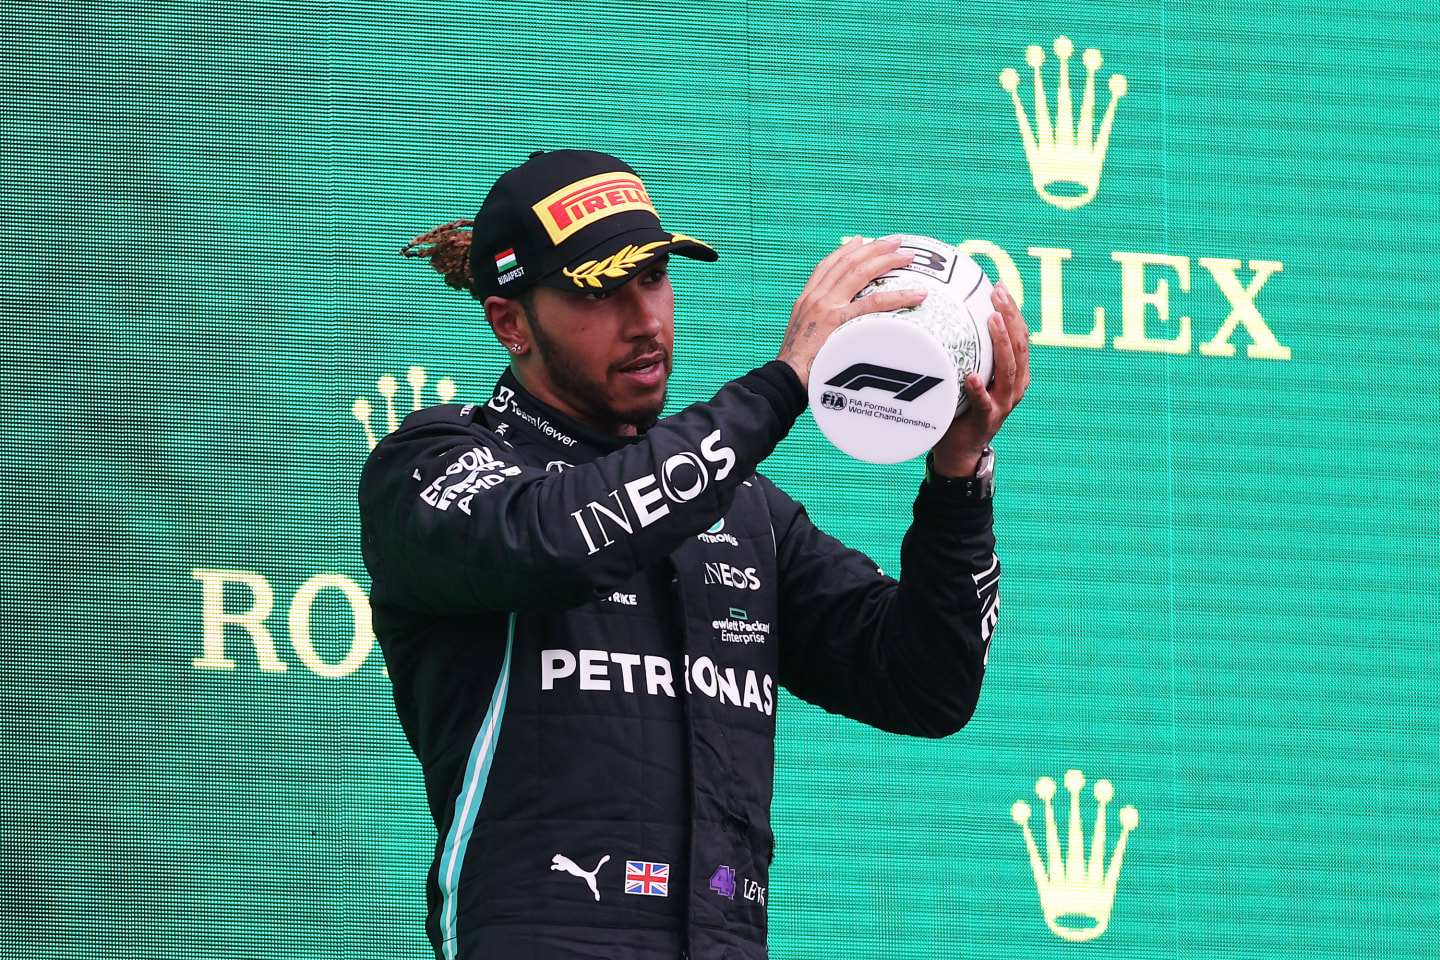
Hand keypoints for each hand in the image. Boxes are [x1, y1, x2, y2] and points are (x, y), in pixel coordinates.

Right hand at [778, 236, 927, 389]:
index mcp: (806, 299)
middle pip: (847, 262)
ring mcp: (827, 307)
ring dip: (886, 261)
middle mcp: (816, 298)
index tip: (861, 240)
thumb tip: (832, 326)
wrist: (784, 379)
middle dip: (873, 248)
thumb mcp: (801, 335)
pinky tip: (915, 294)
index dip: (846, 251)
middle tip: (895, 241)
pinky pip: (874, 304)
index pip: (827, 266)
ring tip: (907, 256)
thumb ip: (817, 323)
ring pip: (860, 273)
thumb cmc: (796, 366)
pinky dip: (897, 297)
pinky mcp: (839, 321)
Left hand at [930, 282, 1030, 476]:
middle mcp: (1014, 386)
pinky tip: (972, 376)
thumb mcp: (968, 373)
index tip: (999, 287)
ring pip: (1009, 369)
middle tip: (997, 293)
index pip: (1020, 336)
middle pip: (1019, 346)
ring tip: (992, 320)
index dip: (1013, 311)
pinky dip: (980, 389)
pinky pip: (985, 403)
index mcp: (1014, 373)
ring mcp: (1002, 404)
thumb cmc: (960, 406)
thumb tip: (944, 314)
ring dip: (1001, 343)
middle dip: (1010, 317)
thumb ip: (967, 352)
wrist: (958, 450)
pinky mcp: (986, 420)